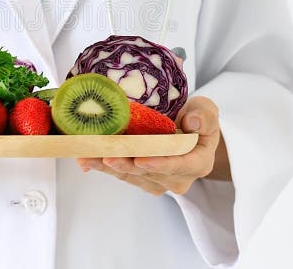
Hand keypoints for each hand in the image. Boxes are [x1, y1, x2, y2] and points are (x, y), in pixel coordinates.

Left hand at [77, 96, 229, 195]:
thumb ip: (204, 116)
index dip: (158, 163)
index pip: (178, 165)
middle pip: (148, 172)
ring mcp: (157, 180)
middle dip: (125, 164)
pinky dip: (102, 166)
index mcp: (197, 163)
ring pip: (130, 175)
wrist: (187, 131)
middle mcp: (177, 177)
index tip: (139, 159)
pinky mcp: (140, 178)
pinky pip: (120, 174)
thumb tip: (191, 122)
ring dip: (107, 166)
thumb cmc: (197, 119)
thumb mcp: (206, 111)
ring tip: (87, 155)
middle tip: (104, 155)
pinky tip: (86, 160)